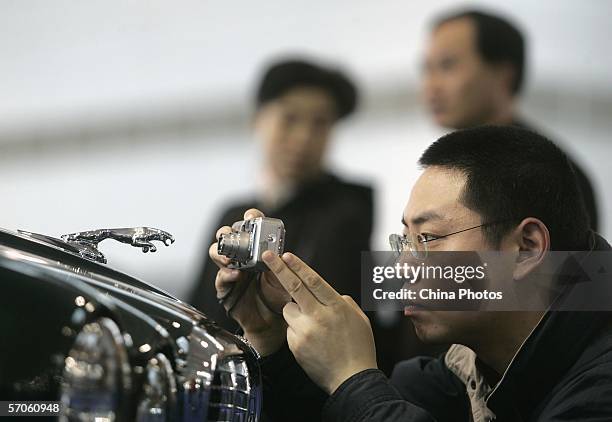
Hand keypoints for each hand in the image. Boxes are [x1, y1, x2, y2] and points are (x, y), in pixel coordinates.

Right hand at [210, 208, 291, 355]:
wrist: (275, 323)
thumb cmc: (280, 297)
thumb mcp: (286, 277)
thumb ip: (280, 264)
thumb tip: (279, 252)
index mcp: (257, 249)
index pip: (249, 227)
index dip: (249, 218)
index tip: (251, 217)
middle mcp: (241, 258)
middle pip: (226, 236)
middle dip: (227, 233)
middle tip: (234, 235)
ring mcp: (232, 272)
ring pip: (217, 254)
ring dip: (222, 252)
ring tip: (231, 258)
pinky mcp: (226, 289)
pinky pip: (221, 279)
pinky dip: (226, 275)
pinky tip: (235, 274)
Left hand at [262, 250, 376, 394]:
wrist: (352, 379)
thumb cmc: (359, 348)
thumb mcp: (359, 318)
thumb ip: (342, 301)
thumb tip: (329, 294)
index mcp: (336, 307)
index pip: (313, 280)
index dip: (298, 265)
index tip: (286, 255)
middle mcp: (318, 316)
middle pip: (293, 287)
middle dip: (279, 268)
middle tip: (267, 256)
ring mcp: (305, 331)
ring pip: (288, 310)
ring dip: (295, 310)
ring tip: (312, 325)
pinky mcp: (295, 345)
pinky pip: (290, 329)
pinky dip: (297, 330)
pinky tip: (312, 340)